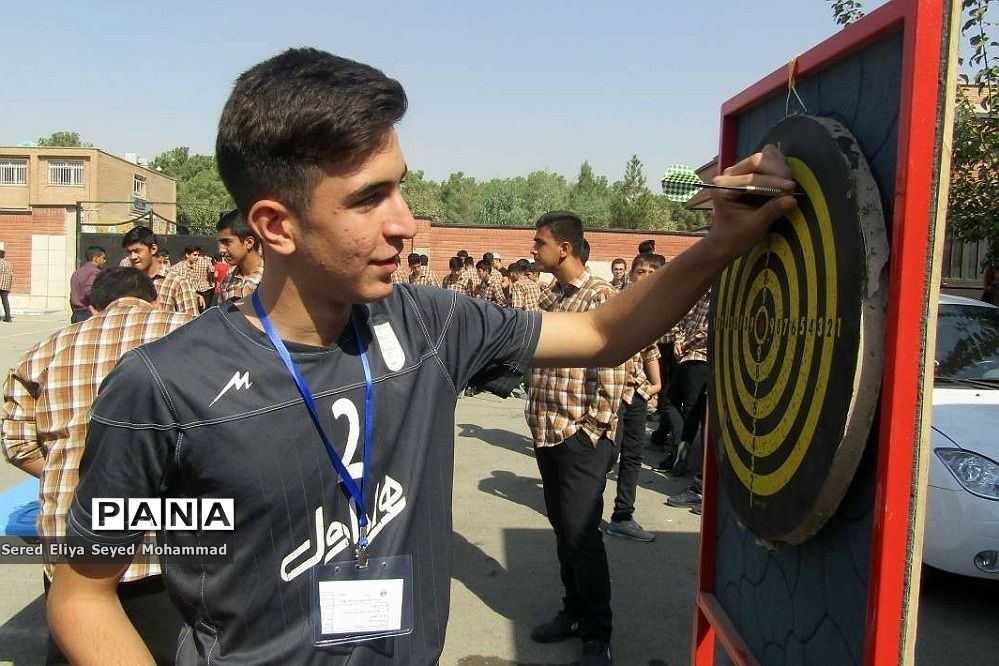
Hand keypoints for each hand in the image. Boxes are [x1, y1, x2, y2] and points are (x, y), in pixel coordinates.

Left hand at [706, 144, 797, 261]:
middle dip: (777, 171)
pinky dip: (778, 167)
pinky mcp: (750, 173)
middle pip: (757, 160)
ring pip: (763, 157)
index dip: (773, 182)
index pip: (751, 178)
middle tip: (791, 186)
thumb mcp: (754, 227)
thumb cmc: (736, 236)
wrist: (726, 242)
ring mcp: (739, 171)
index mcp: (723, 187)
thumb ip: (771, 211)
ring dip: (779, 167)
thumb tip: (792, 200)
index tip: (791, 189)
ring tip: (789, 184)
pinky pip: (766, 162)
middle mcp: (729, 174)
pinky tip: (786, 179)